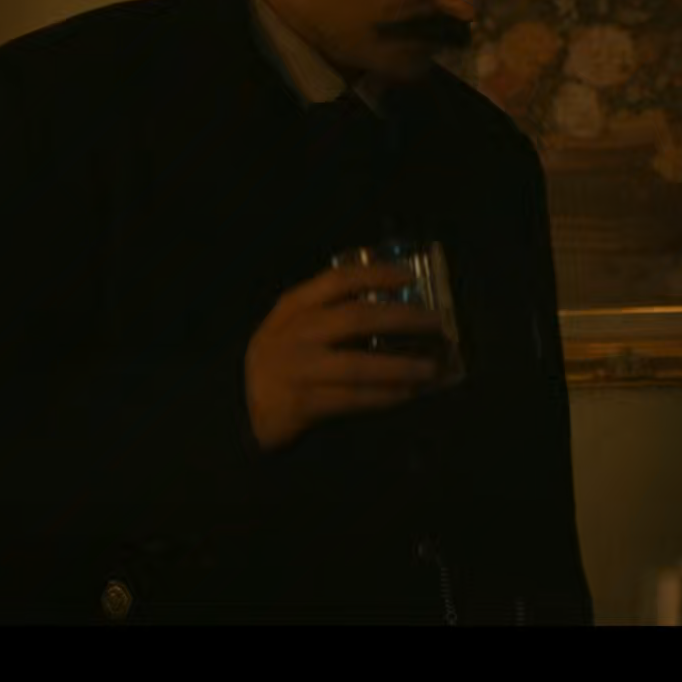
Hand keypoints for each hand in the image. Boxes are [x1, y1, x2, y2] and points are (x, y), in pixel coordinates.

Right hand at [244, 263, 444, 452]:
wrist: (244, 406)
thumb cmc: (281, 358)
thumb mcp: (293, 325)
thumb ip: (328, 310)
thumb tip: (394, 302)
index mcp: (293, 306)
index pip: (338, 280)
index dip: (376, 275)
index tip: (411, 277)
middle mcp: (294, 333)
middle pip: (355, 319)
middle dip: (402, 319)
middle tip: (437, 323)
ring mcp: (297, 369)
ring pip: (357, 365)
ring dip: (400, 366)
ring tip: (431, 368)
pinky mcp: (302, 403)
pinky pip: (352, 399)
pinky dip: (383, 396)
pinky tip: (407, 394)